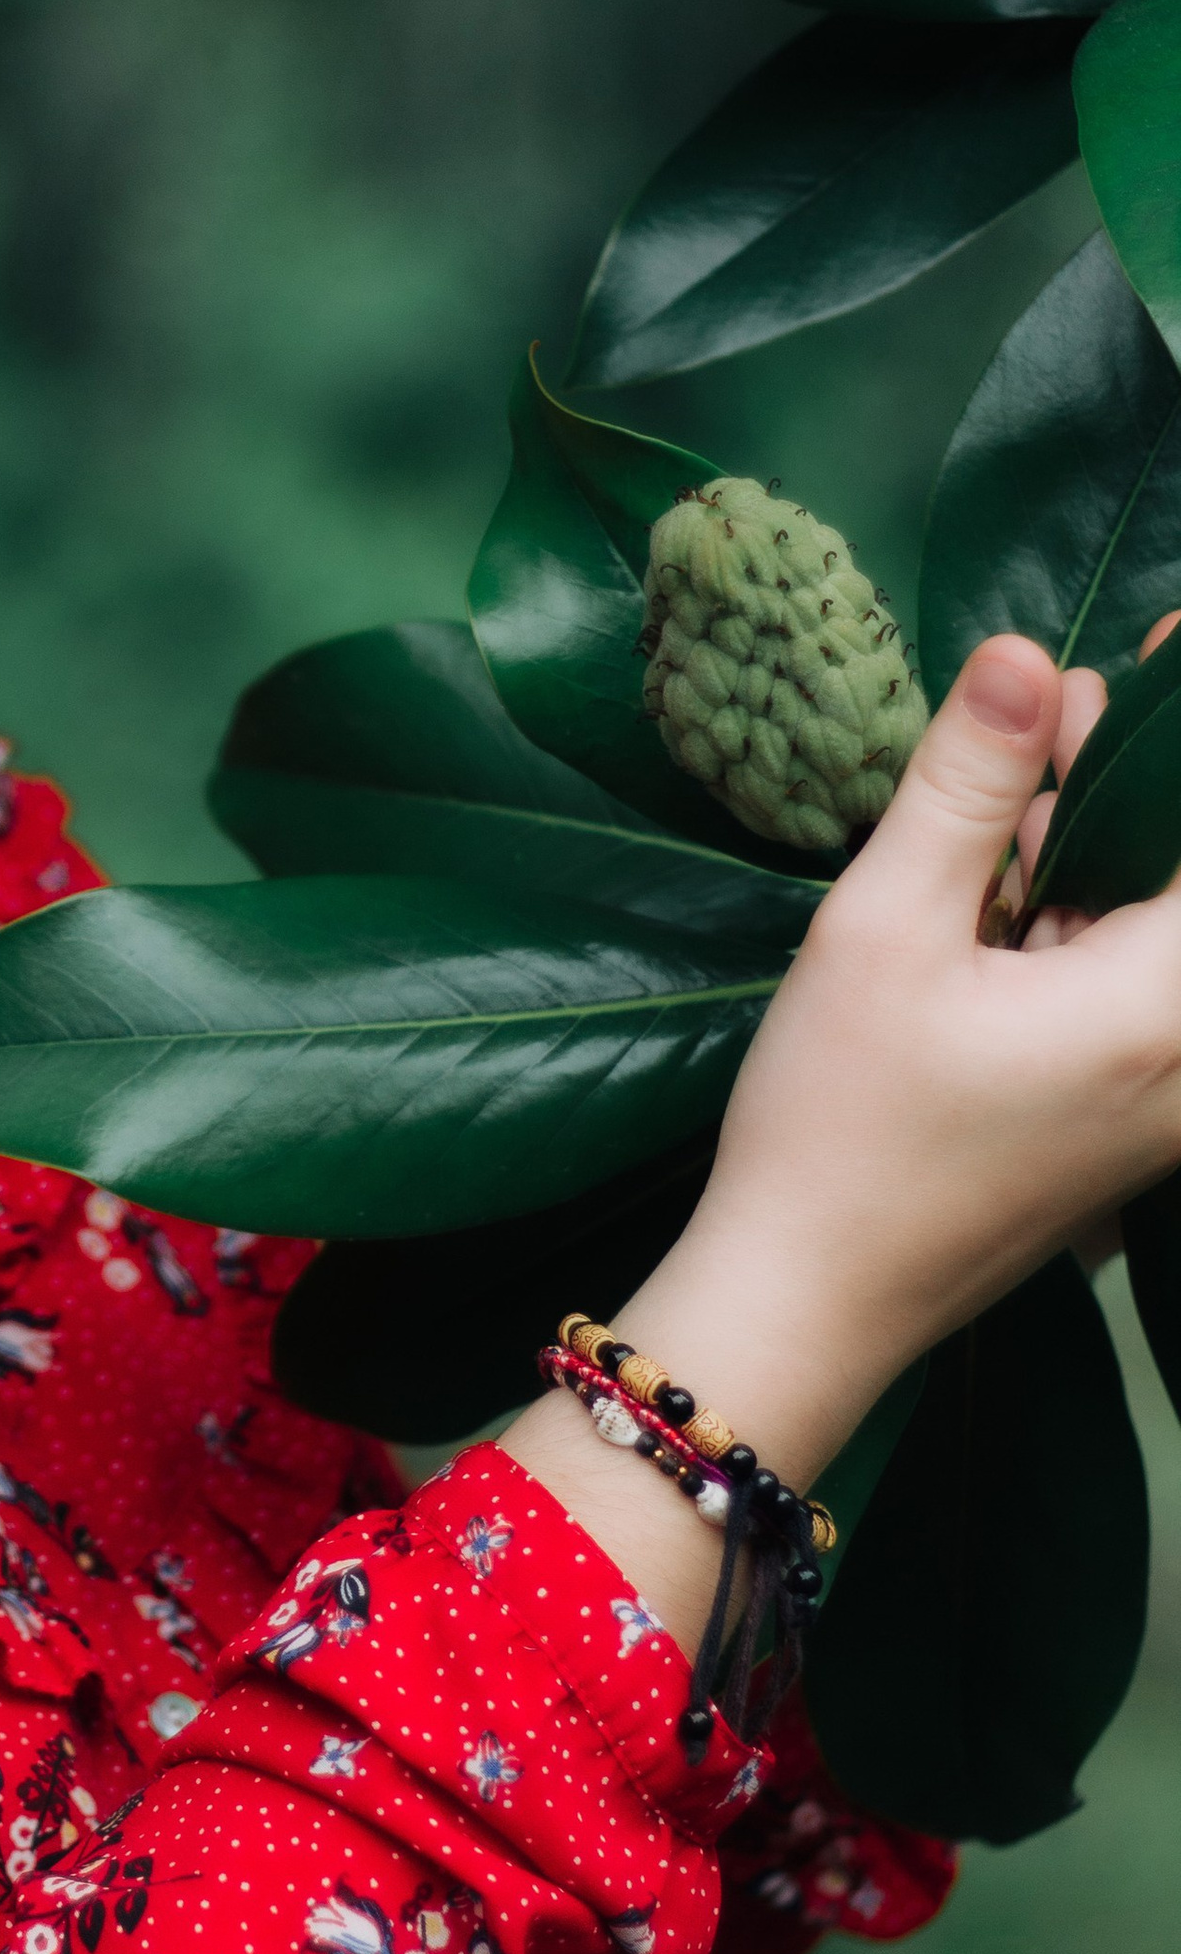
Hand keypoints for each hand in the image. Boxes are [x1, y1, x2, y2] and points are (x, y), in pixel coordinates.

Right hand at [496, 630, 1180, 1649]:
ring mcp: (1173, 1100)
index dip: (1169, 737)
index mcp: (1166, 1004)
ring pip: (1162, 932)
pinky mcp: (1138, 1124)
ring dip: (1103, 854)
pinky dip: (1089, 927)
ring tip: (1005, 812)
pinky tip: (999, 906)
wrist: (810, 1300)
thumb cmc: (838, 1122)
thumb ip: (969, 784)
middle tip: (1041, 720)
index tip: (1149, 655)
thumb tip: (1026, 654)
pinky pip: (1142, 993)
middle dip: (1125, 787)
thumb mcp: (882, 927)